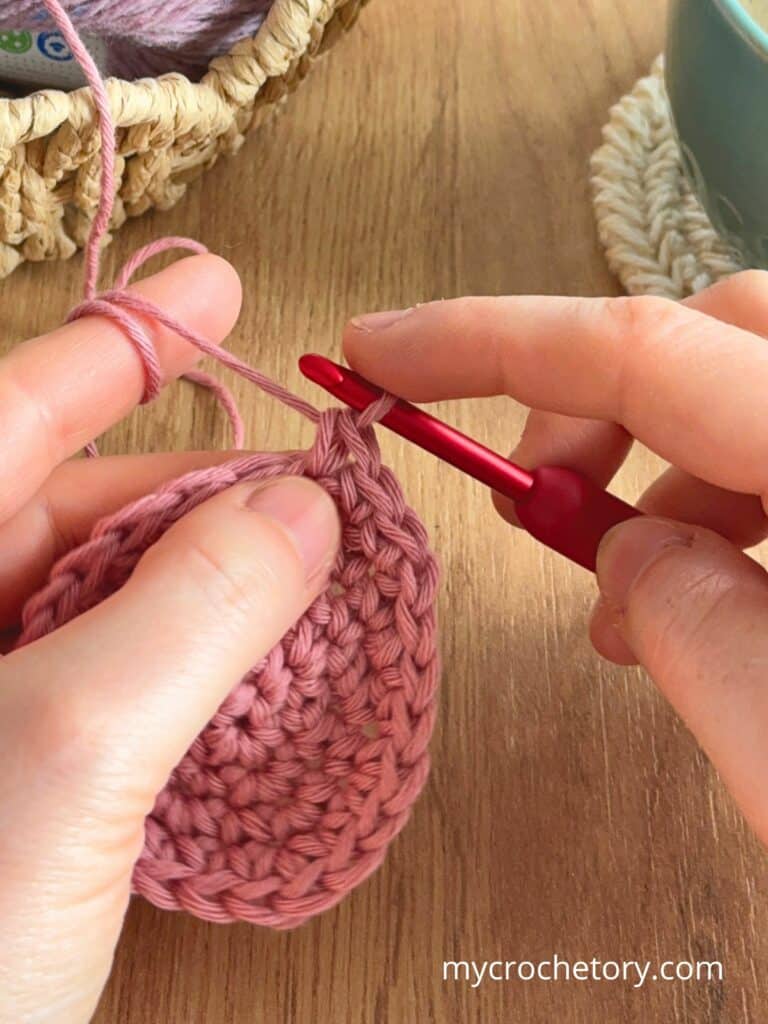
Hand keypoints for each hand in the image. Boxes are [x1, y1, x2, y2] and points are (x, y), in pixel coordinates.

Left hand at [0, 254, 339, 1023]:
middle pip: (79, 505)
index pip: (16, 414)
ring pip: (110, 594)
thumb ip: (193, 610)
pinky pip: (118, 673)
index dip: (125, 346)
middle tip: (314, 494)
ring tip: (309, 577)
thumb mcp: (70, 752)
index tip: (221, 287)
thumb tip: (304, 511)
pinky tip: (255, 664)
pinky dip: (194, 661)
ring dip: (214, 585)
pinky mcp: (21, 767)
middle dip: (204, 494)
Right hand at [344, 271, 767, 847]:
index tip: (380, 352)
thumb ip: (699, 636)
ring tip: (621, 585)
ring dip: (656, 455)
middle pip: (708, 325)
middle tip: (535, 508)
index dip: (490, 340)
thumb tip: (626, 552)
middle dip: (588, 399)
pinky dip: (718, 481)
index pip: (644, 350)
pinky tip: (705, 582)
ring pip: (745, 375)